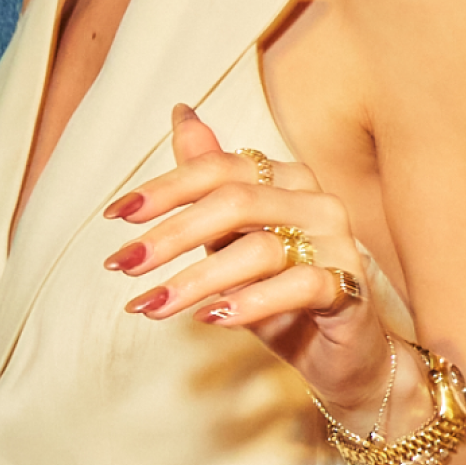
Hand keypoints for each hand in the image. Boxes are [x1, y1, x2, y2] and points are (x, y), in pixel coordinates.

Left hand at [105, 105, 390, 414]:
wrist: (340, 352)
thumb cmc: (280, 291)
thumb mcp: (232, 236)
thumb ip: (208, 181)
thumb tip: (181, 112)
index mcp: (285, 179)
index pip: (220, 168)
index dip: (164, 188)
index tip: (116, 215)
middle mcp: (314, 201)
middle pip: (235, 202)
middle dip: (171, 234)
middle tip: (124, 264)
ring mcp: (337, 243)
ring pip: (260, 248)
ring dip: (197, 279)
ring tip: (154, 304)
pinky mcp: (349, 287)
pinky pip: (300, 285)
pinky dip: (251, 302)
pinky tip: (211, 318)